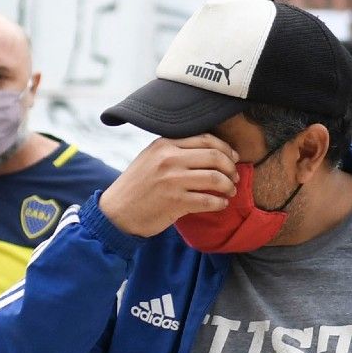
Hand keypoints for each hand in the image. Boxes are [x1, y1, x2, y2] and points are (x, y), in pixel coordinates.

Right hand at [98, 134, 240, 237]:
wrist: (116, 213)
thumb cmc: (135, 186)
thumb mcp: (149, 158)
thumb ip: (173, 149)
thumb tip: (209, 149)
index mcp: (164, 145)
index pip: (206, 139)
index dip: (226, 149)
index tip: (233, 159)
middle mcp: (169, 159)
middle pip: (215, 157)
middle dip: (231, 168)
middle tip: (235, 177)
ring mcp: (172, 181)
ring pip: (216, 179)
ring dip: (229, 186)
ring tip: (230, 191)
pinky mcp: (175, 203)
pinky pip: (208, 201)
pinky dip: (220, 203)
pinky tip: (221, 204)